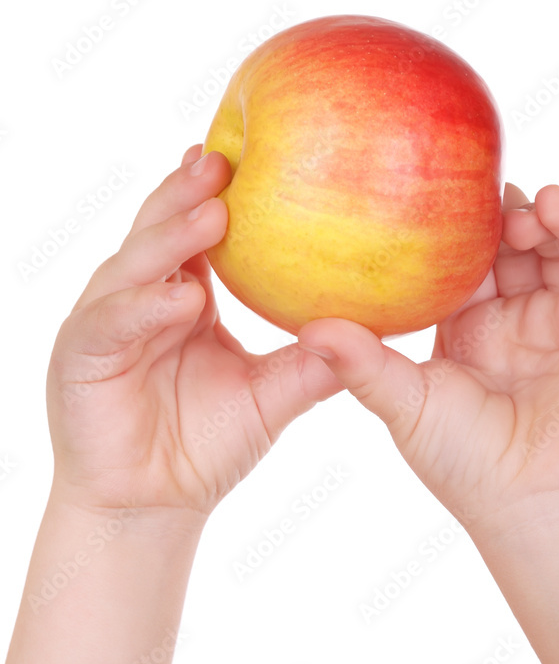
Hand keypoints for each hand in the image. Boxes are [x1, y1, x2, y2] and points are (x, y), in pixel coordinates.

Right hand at [46, 145, 341, 521]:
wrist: (152, 505)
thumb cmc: (205, 447)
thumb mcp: (269, 398)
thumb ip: (312, 367)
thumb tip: (373, 336)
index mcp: (182, 299)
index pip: (196, 236)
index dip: (215, 196)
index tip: (249, 158)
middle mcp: (141, 301)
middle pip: (159, 232)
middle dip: (188, 194)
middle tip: (226, 160)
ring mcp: (107, 324)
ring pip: (133, 267)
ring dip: (170, 238)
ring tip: (214, 212)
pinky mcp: (79, 356)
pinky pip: (112, 323)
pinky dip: (144, 308)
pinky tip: (182, 300)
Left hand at [297, 184, 558, 528]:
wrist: (535, 500)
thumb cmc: (466, 462)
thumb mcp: (405, 403)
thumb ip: (362, 363)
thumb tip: (306, 326)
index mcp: (467, 332)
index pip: (454, 267)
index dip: (439, 232)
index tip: (412, 194)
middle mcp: (515, 318)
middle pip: (503, 246)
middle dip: (486, 214)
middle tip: (462, 180)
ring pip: (549, 244)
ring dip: (529, 215)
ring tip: (504, 197)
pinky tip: (551, 201)